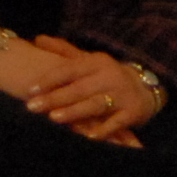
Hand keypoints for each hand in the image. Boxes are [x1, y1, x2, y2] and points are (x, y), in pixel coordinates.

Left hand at [20, 35, 159, 143]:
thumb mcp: (89, 61)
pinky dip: (104, 130)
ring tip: (54, 118)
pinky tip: (88, 137)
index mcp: (97, 62)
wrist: (147, 87)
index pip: (70, 69)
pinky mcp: (132, 112)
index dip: (50, 79)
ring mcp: (122, 95)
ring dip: (75, 111)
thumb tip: (37, 39)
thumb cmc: (107, 76)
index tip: (30, 90)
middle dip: (55, 98)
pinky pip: (116, 122)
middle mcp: (110, 76)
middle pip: (79, 88)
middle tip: (31, 107)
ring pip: (95, 104)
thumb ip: (64, 51)